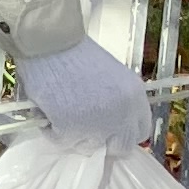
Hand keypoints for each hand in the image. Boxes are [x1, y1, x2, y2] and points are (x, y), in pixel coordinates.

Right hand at [17, 36, 152, 146]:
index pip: (140, 131)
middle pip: (120, 147)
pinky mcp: (71, 128)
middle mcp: (122, 115)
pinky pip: (61, 140)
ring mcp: (98, 125)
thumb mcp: (112, 76)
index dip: (123, 133)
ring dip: (74, 134)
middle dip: (103, 142)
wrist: (51, 41)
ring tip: (60, 113)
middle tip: (84, 129)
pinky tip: (47, 110)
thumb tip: (109, 124)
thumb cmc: (76, 53)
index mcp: (135, 99)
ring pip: (88, 146)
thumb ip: (118, 101)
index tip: (110, 132)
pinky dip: (52, 129)